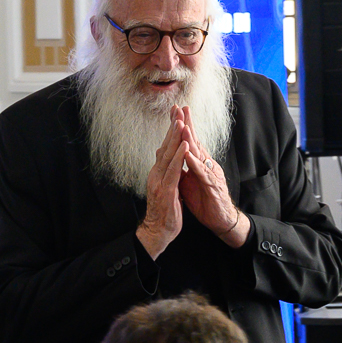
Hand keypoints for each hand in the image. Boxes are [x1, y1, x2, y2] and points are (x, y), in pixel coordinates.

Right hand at [137, 110, 187, 259]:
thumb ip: (170, 175)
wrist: (157, 232)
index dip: (170, 132)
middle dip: (171, 128)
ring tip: (181, 122)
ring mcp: (159, 181)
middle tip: (177, 110)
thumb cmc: (165, 212)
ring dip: (175, 138)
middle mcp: (156, 174)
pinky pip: (173, 171)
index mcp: (158, 173)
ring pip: (168, 155)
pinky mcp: (166, 190)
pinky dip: (179, 157)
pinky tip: (185, 146)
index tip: (175, 115)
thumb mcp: (168, 189)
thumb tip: (174, 164)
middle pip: (165, 146)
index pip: (165, 148)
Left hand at [174, 107, 248, 247]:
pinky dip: (195, 163)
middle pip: (196, 141)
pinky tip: (187, 155)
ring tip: (182, 126)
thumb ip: (182, 168)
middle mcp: (206, 164)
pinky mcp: (212, 186)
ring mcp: (210, 174)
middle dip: (188, 124)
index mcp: (199, 163)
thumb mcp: (189, 182)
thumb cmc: (205, 200)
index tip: (175, 112)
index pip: (190, 141)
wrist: (220, 219)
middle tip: (181, 108)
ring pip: (199, 154)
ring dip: (190, 140)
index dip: (183, 126)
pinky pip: (203, 173)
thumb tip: (171, 158)